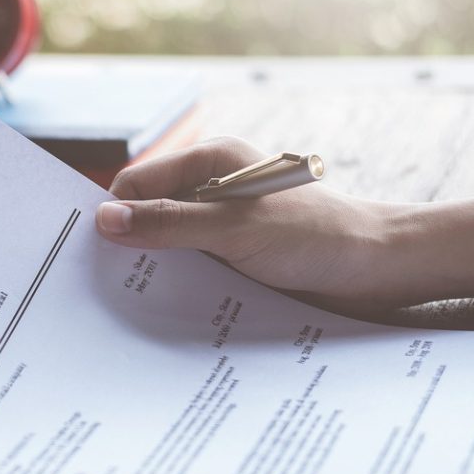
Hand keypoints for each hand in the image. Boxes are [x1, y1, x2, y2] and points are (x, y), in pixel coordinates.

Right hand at [96, 137, 392, 308]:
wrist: (379, 270)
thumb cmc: (316, 236)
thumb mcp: (234, 228)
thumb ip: (169, 223)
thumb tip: (105, 220)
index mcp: (211, 163)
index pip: (138, 183)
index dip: (115, 214)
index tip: (94, 253)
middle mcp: (213, 190)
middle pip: (148, 215)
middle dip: (130, 246)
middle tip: (105, 284)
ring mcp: (222, 225)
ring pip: (167, 247)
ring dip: (156, 272)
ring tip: (134, 304)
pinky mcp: (233, 257)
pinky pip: (191, 269)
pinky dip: (179, 287)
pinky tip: (170, 310)